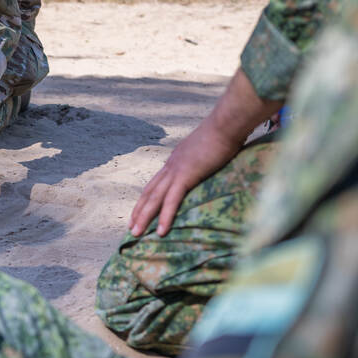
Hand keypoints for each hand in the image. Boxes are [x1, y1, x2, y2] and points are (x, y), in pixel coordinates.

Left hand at [129, 121, 241, 237]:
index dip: (145, 198)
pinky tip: (161, 231)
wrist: (226, 123)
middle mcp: (171, 165)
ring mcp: (176, 170)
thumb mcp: (208, 148)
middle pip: (149, 192)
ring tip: (136, 234)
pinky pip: (172, 200)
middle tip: (131, 229)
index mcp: (175, 159)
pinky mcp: (186, 175)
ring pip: (155, 198)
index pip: (155, 183)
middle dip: (139, 211)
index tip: (139, 212)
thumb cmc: (224, 134)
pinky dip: (165, 216)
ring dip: (144, 217)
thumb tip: (207, 164)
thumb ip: (203, 159)